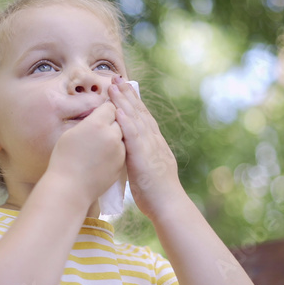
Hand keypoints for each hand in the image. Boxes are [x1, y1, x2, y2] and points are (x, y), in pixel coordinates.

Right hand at [47, 101, 125, 204]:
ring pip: (122, 136)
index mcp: (97, 124)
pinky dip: (115, 151)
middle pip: (119, 120)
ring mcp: (119, 151)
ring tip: (99, 146)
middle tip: (98, 130)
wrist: (70, 188)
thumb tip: (97, 116)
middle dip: (111, 123)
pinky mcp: (122, 164)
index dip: (104, 110)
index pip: (109, 107)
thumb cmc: (64, 159)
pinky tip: (102, 157)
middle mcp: (112, 135)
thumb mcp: (70, 133)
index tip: (98, 114)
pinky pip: (122, 151)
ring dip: (114, 137)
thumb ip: (88, 121)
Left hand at [109, 76, 181, 219]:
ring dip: (124, 101)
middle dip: (128, 94)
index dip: (133, 102)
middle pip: (140, 113)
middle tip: (117, 78)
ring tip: (114, 86)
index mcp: (155, 144)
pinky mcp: (144, 156)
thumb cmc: (157, 195)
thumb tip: (129, 155)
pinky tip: (118, 109)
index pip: (143, 118)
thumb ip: (140, 159)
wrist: (169, 206)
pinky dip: (126, 121)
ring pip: (136, 119)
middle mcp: (154, 141)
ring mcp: (150, 147)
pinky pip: (134, 135)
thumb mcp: (148, 171)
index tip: (124, 88)